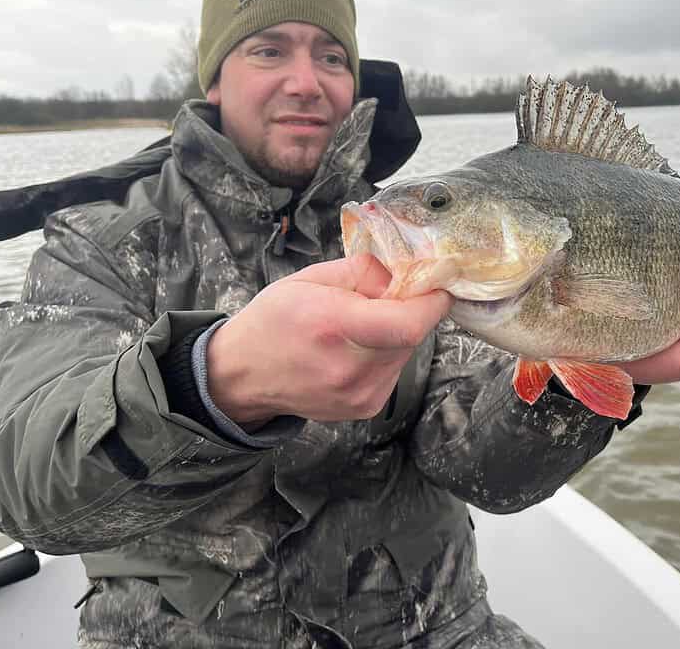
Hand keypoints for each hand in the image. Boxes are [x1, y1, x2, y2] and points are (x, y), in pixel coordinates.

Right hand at [206, 254, 452, 425]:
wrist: (243, 376)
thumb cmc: (274, 320)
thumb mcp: (311, 278)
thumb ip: (365, 271)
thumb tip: (406, 271)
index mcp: (336, 327)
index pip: (409, 323)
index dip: (433, 302)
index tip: (436, 284)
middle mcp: (352, 368)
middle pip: (411, 334)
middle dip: (408, 311)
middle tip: (381, 300)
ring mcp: (361, 394)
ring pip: (405, 352)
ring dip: (395, 334)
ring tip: (358, 328)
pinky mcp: (366, 407)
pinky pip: (394, 370)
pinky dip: (385, 354)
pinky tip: (354, 351)